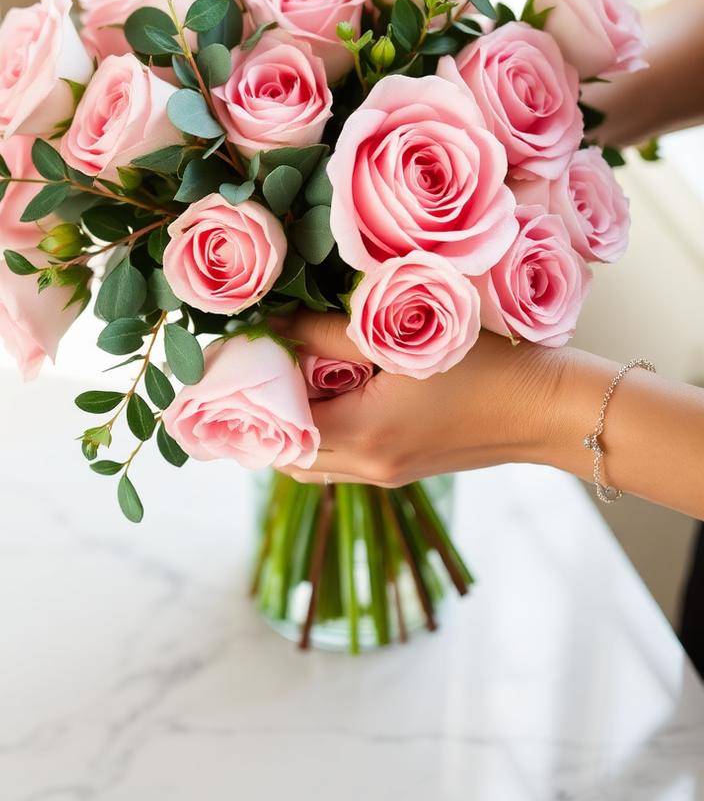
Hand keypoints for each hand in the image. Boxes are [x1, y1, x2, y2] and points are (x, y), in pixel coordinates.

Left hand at [276, 312, 568, 485]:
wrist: (550, 409)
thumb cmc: (485, 363)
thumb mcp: (402, 336)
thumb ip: (329, 332)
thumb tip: (275, 325)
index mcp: (363, 435)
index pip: (280, 425)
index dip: (259, 391)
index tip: (250, 355)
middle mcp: (368, 467)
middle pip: (289, 454)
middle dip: (272, 412)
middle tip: (268, 364)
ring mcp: (387, 475)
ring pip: (315, 463)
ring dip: (299, 426)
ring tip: (299, 377)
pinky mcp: (404, 471)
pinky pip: (344, 462)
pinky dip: (327, 434)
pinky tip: (337, 391)